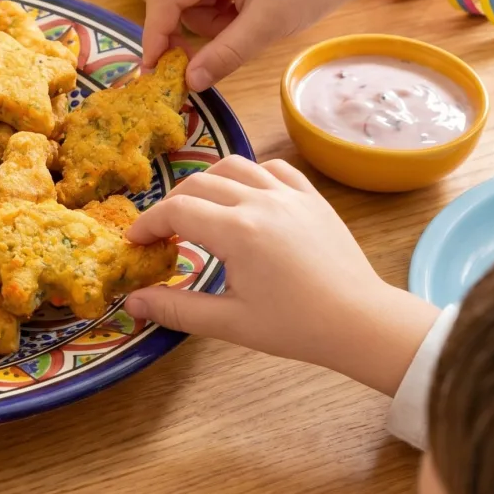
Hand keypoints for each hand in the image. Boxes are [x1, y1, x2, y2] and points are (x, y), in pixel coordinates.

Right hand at [123, 156, 438, 394]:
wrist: (361, 322)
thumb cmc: (296, 327)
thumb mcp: (230, 322)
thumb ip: (177, 308)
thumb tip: (133, 301)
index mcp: (237, 231)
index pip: (176, 210)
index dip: (148, 223)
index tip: (136, 243)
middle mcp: (261, 201)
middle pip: (198, 184)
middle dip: (171, 205)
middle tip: (162, 234)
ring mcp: (290, 194)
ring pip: (234, 166)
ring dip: (206, 183)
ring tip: (199, 209)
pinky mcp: (312, 197)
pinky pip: (273, 168)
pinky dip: (249, 174)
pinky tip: (245, 196)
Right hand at [142, 0, 355, 90]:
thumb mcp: (266, 26)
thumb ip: (224, 54)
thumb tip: (190, 82)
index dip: (156, 35)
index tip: (156, 70)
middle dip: (175, 29)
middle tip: (189, 62)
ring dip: (203, 22)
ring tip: (241, 28)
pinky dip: (214, 13)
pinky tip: (241, 16)